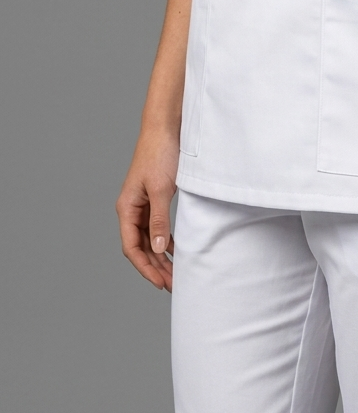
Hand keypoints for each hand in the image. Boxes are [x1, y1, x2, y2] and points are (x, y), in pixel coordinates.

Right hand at [116, 130, 179, 291]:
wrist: (166, 127)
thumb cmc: (160, 154)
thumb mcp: (161, 190)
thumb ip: (159, 221)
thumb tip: (159, 250)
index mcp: (127, 208)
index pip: (132, 247)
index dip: (145, 267)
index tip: (160, 283)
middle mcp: (132, 208)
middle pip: (140, 247)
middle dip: (155, 267)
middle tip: (173, 284)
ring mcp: (143, 204)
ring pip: (149, 238)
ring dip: (161, 256)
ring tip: (176, 273)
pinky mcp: (154, 198)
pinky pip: (157, 227)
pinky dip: (166, 240)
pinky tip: (177, 250)